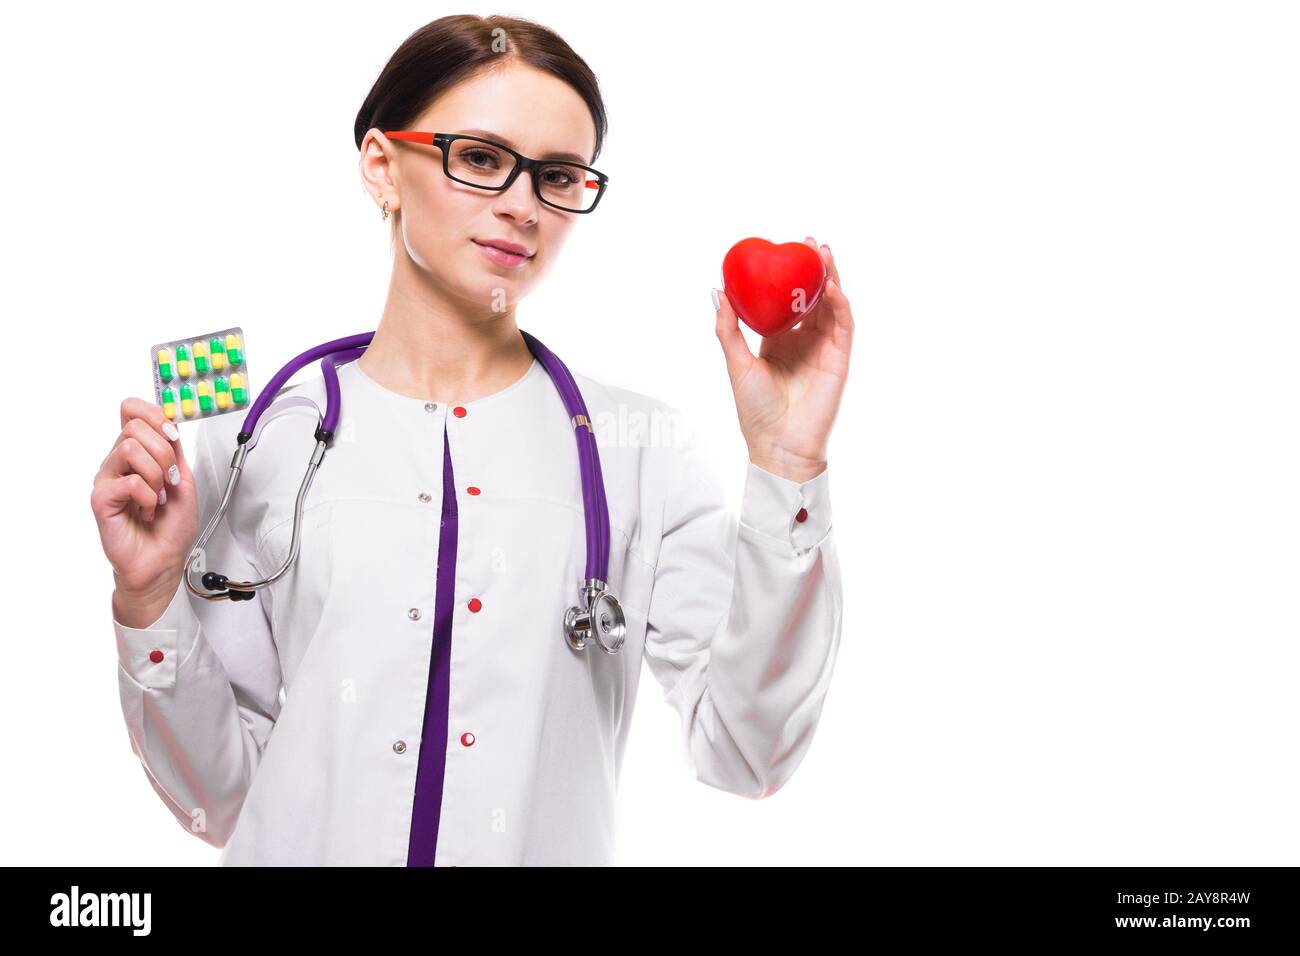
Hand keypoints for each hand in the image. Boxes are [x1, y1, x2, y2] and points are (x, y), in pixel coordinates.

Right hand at [91, 398, 199, 623]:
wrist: (164, 560)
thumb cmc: (171, 526)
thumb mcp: (183, 478)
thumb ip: (174, 448)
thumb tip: (168, 420)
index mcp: (138, 453)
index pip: (131, 410)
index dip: (153, 413)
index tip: (172, 432)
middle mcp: (119, 461)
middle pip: (135, 426)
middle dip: (165, 453)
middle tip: (169, 481)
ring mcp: (107, 478)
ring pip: (130, 449)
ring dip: (156, 475)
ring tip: (158, 497)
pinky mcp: (101, 499)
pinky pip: (129, 480)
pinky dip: (148, 496)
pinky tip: (147, 510)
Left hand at [714, 236, 853, 482]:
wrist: (778, 444)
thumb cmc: (755, 410)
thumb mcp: (736, 362)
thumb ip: (728, 328)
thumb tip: (716, 290)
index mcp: (779, 340)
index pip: (787, 301)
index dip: (789, 276)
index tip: (783, 251)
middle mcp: (804, 341)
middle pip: (813, 297)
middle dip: (814, 268)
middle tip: (809, 241)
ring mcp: (823, 349)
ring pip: (831, 305)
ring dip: (830, 278)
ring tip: (823, 252)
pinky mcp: (839, 360)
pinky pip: (842, 326)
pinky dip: (839, 305)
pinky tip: (831, 287)